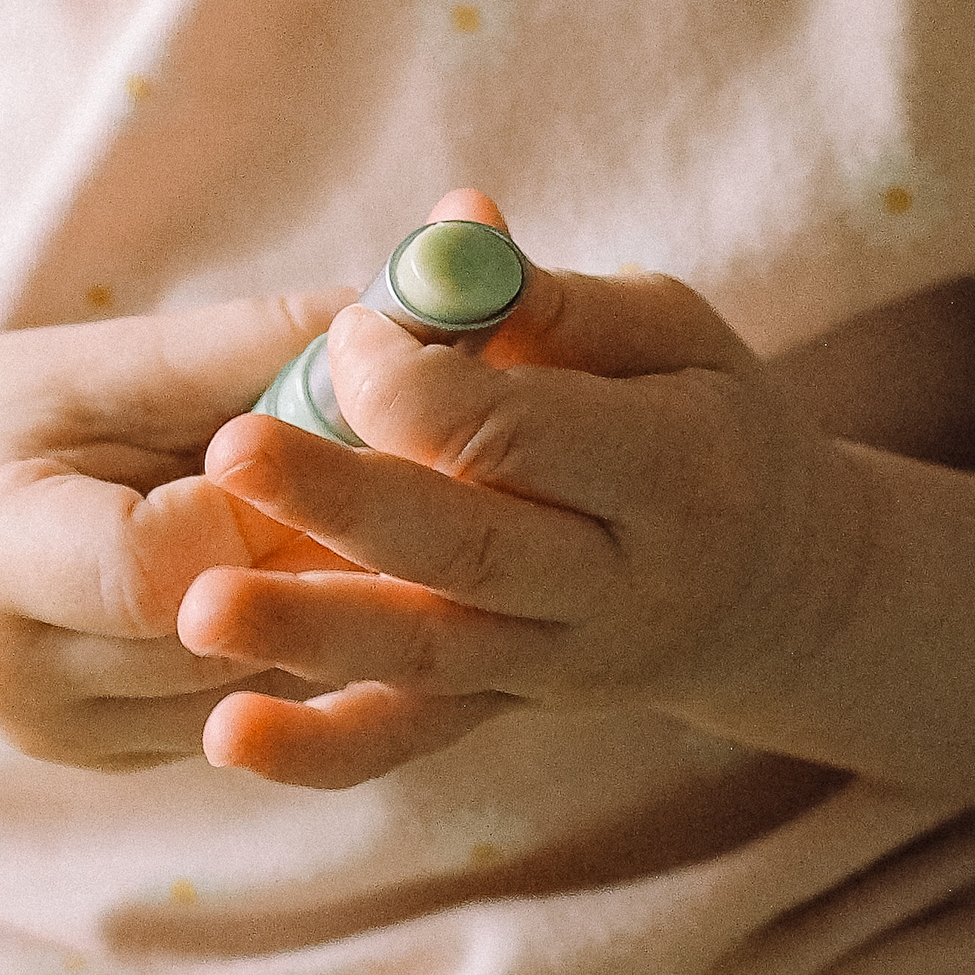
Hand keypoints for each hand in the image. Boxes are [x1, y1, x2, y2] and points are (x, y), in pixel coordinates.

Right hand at [0, 289, 352, 770]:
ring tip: (366, 536)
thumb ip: (247, 344)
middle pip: (211, 641)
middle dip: (310, 563)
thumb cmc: (27, 402)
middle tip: (392, 495)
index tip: (317, 446)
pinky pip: (234, 717)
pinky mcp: (102, 761)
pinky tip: (316, 589)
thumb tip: (393, 320)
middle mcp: (8, 671)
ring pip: (244, 694)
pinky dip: (286, 653)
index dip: (254, 513)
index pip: (151, 569)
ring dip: (319, 618)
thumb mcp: (118, 355)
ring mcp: (54, 735)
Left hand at [183, 206, 869, 789]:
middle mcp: (614, 583)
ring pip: (428, 655)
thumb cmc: (704, 416)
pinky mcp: (508, 705)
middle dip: (343, 500)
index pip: (521, 434)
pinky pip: (411, 737)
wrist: (776, 588)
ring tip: (198, 611)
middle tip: (229, 447)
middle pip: (466, 548)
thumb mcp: (667, 333)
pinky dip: (319, 749)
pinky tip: (225, 735)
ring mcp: (557, 661)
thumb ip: (550, 295)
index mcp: (668, 467)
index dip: (418, 382)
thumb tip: (453, 225)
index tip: (348, 331)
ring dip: (309, 634)